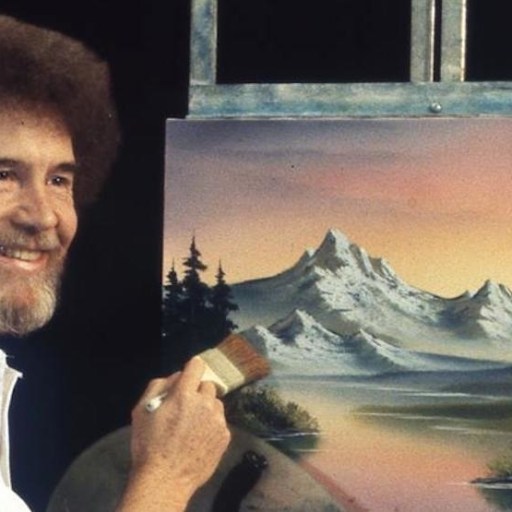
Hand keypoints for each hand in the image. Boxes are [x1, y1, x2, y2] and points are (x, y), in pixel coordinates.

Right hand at [116, 357, 230, 511]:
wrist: (165, 479)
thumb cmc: (149, 445)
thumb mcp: (142, 410)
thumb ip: (159, 386)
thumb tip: (177, 376)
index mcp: (184, 394)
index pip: (197, 366)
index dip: (192, 368)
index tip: (189, 374)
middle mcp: (205, 404)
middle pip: (207, 385)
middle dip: (197, 392)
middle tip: (185, 407)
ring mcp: (217, 420)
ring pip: (215, 403)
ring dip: (206, 408)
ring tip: (192, 425)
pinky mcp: (224, 436)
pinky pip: (220, 422)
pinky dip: (211, 425)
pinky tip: (198, 438)